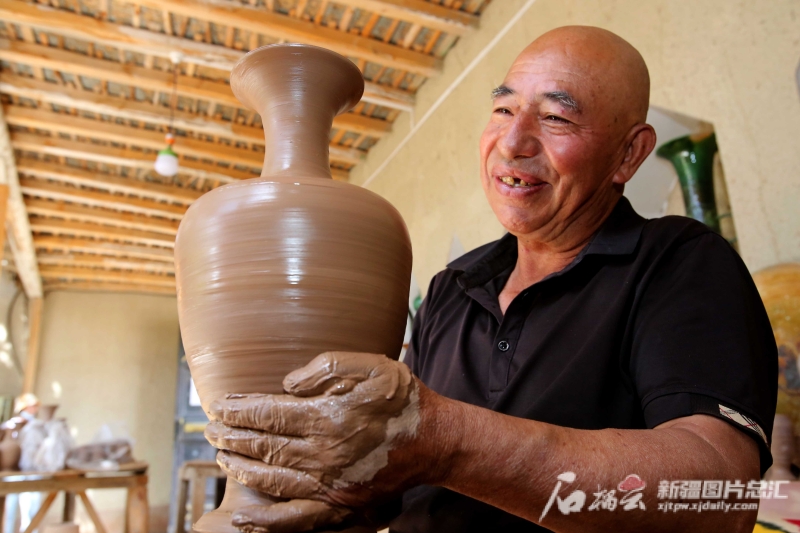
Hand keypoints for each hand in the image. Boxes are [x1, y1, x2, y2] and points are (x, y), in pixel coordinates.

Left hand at [206, 352, 448, 531]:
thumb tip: (286, 385)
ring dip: (240, 466)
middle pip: (263, 445)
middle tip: (209, 427)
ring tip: (220, 454)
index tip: (219, 404)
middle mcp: (322, 454)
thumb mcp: (370, 366)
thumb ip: (326, 368)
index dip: (239, 409)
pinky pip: (296, 518)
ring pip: (271, 478)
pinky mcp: (339, 504)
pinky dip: (267, 522)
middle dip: (231, 435)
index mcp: (327, 417)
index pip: (268, 413)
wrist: (434, 440)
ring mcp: (329, 484)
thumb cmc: (401, 399)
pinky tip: (244, 520)